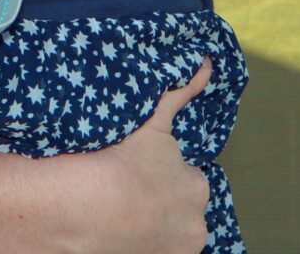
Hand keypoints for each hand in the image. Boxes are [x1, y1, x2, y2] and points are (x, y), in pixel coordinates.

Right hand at [43, 63, 212, 253]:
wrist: (90, 206)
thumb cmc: (121, 160)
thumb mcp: (153, 123)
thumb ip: (181, 93)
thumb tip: (209, 64)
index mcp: (197, 187)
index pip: (185, 180)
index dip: (161, 175)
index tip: (139, 172)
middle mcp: (196, 223)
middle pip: (180, 209)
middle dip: (161, 202)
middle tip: (129, 192)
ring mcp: (177, 248)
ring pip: (168, 233)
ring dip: (153, 225)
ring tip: (122, 213)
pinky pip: (156, 250)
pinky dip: (144, 244)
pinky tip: (122, 235)